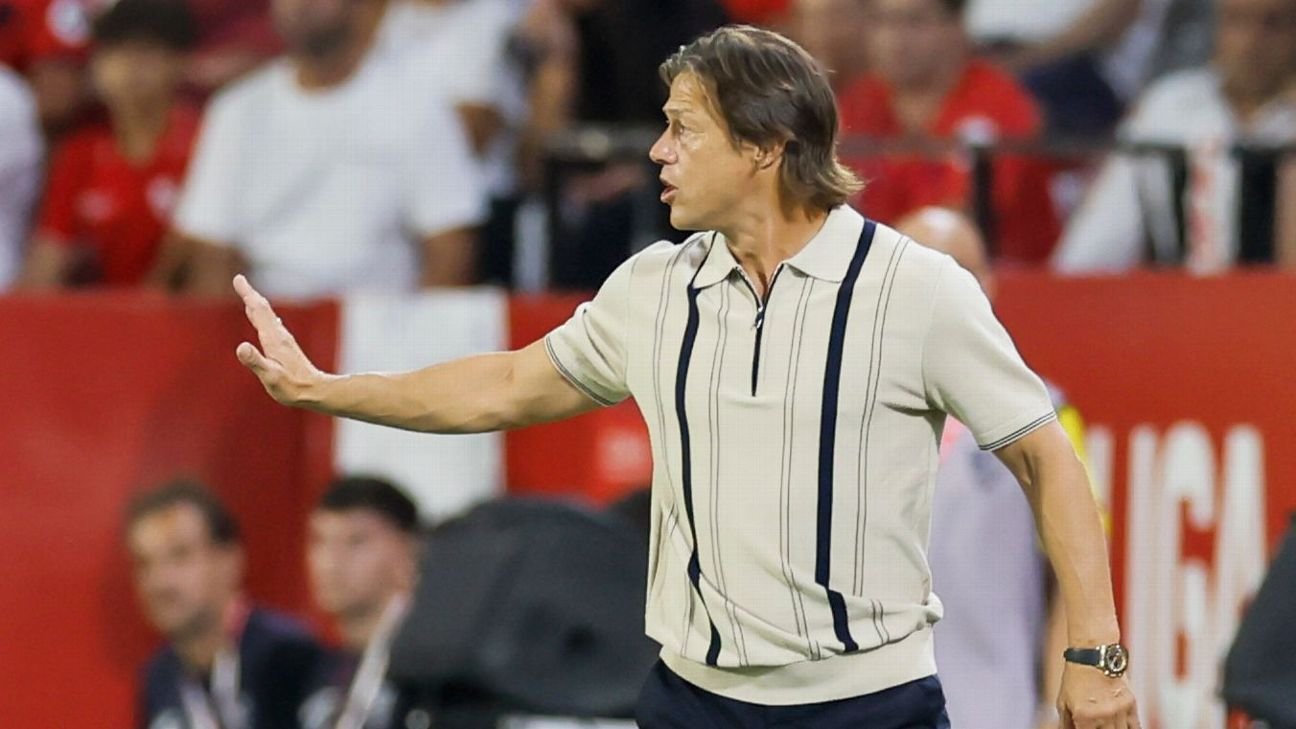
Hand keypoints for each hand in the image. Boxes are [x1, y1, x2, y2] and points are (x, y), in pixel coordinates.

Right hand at [233, 275, 326, 404]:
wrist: (316, 392)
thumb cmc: (292, 387)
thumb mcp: (270, 376)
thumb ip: (256, 361)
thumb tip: (241, 347)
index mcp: (273, 339)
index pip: (259, 311)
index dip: (248, 294)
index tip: (239, 278)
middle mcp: (280, 336)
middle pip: (263, 310)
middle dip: (250, 295)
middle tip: (240, 281)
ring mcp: (284, 342)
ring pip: (269, 318)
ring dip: (257, 306)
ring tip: (250, 298)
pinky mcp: (287, 349)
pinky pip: (272, 327)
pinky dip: (265, 319)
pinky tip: (267, 321)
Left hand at [1057, 663, 1139, 728]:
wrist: (1093, 655)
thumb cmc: (1076, 677)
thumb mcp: (1063, 701)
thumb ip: (1065, 723)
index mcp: (1084, 716)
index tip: (1083, 728)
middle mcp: (1103, 715)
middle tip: (1096, 725)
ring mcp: (1119, 711)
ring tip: (1107, 725)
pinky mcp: (1131, 705)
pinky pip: (1136, 726)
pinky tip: (1124, 728)